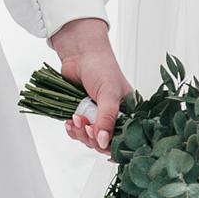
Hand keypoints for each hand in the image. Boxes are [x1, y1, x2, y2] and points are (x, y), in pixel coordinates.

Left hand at [50, 16, 129, 153]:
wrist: (79, 54)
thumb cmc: (101, 67)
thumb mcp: (108, 94)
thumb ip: (107, 119)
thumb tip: (103, 142)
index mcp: (128, 112)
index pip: (123, 138)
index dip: (110, 143)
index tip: (99, 139)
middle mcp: (114, 117)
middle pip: (105, 142)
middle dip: (92, 138)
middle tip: (85, 125)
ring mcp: (97, 116)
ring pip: (90, 139)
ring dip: (80, 133)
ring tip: (76, 118)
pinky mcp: (83, 114)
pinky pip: (78, 131)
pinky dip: (73, 130)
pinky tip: (70, 122)